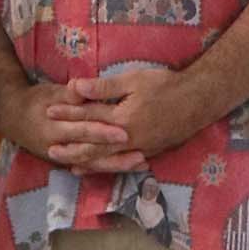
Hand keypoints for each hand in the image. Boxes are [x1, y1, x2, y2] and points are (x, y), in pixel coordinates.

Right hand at [0, 80, 145, 173]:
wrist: (12, 118)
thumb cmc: (34, 101)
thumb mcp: (50, 94)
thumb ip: (69, 95)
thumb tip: (81, 87)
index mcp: (54, 128)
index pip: (82, 132)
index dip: (103, 133)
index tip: (124, 133)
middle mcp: (59, 148)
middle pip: (91, 153)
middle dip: (116, 155)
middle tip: (141, 154)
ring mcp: (62, 158)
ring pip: (93, 165)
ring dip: (117, 165)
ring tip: (141, 163)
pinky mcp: (66, 161)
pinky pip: (90, 167)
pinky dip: (108, 167)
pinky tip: (128, 167)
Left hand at [52, 67, 205, 159]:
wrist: (199, 100)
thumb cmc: (166, 85)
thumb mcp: (133, 80)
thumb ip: (104, 87)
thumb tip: (75, 87)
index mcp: (121, 119)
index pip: (88, 116)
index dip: (67, 113)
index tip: (49, 111)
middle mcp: (128, 139)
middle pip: (93, 146)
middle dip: (70, 147)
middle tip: (49, 150)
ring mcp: (139, 149)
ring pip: (107, 160)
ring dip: (87, 163)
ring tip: (69, 166)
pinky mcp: (150, 153)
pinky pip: (124, 164)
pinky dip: (108, 168)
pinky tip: (100, 169)